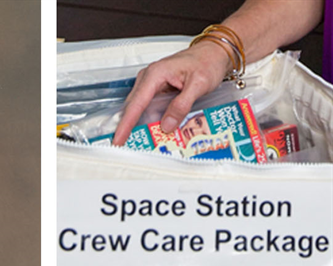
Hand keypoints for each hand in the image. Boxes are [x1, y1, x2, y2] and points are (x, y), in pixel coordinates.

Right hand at [112, 41, 231, 145]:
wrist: (214, 52)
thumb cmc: (207, 61)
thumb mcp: (199, 84)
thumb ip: (182, 105)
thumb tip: (167, 124)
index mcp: (155, 74)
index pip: (136, 104)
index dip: (126, 124)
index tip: (119, 139)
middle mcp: (149, 77)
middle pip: (133, 107)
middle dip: (131, 127)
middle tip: (131, 144)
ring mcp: (151, 83)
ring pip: (140, 108)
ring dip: (142, 123)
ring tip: (146, 138)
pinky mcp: (156, 88)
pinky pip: (149, 106)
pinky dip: (151, 118)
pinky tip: (157, 127)